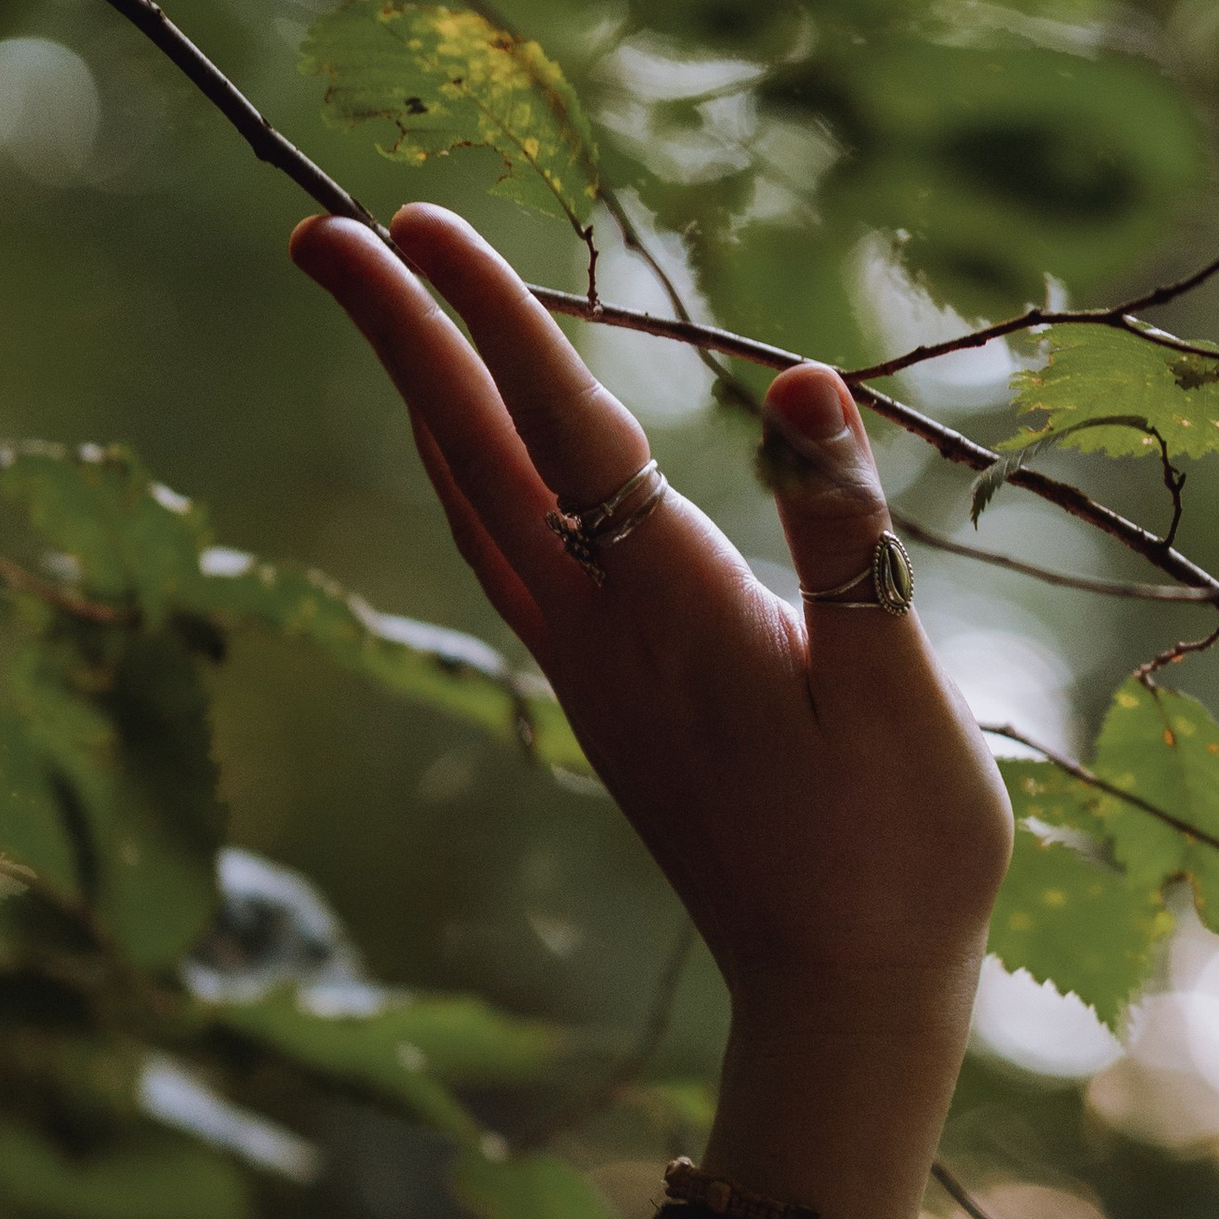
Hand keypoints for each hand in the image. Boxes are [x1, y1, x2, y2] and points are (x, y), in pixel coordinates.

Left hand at [291, 205, 1012, 1039]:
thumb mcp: (900, 686)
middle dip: (398, 333)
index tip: (417, 220)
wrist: (842, 998)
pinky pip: (500, 559)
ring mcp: (589, 672)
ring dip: (418, 398)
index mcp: (675, 609)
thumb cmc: (898, 848)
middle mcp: (603, 631)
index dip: (493, 316)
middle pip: (475, 453)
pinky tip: (461, 456)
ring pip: (472, 508)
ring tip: (374, 310)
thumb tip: (795, 385)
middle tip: (318, 228)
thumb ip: (841, 533)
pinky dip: (462, 478)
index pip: (568, 426)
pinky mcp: (601, 704)